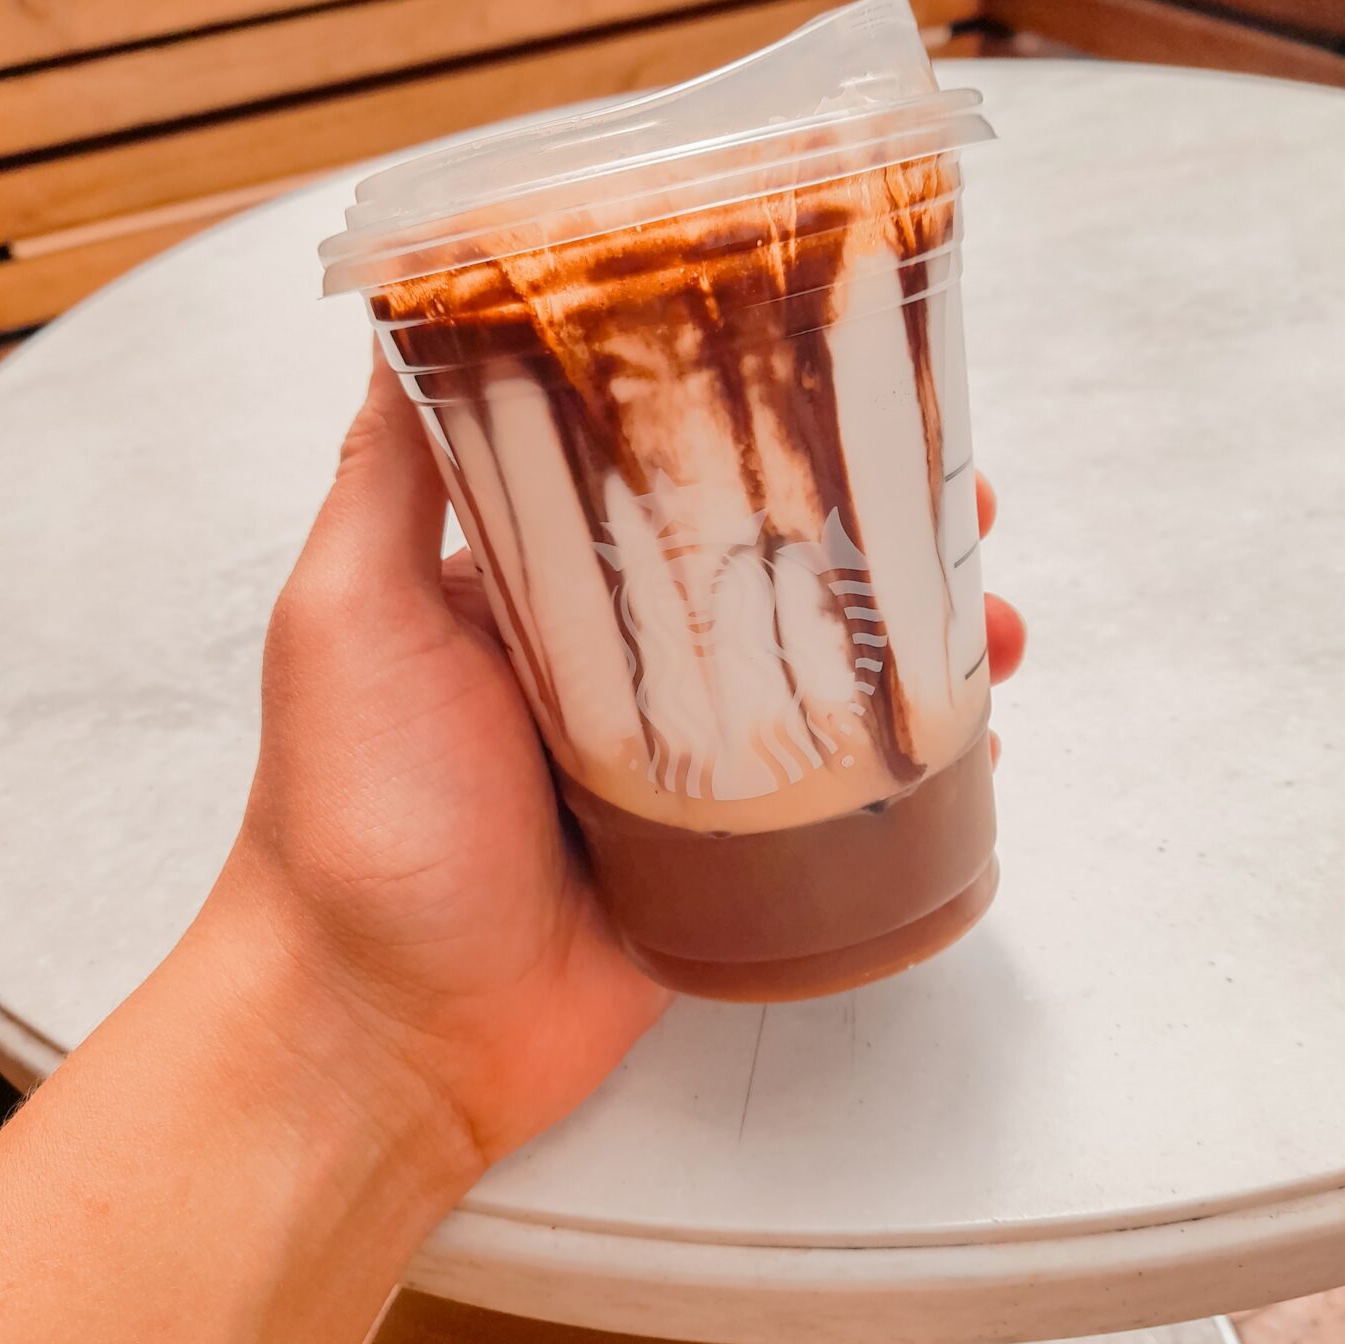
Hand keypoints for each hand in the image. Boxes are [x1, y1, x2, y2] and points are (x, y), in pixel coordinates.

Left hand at [221, 353, 1024, 1186]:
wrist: (378, 1033)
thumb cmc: (349, 818)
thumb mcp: (349, 612)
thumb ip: (390, 475)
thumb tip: (405, 310)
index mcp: (539, 588)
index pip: (670, 475)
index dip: (765, 429)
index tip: (850, 383)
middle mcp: (617, 662)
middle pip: (773, 569)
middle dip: (878, 530)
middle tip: (964, 503)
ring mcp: (678, 765)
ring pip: (824, 678)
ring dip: (919, 642)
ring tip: (995, 623)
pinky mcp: (720, 862)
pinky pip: (831, 800)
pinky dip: (907, 768)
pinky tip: (971, 743)